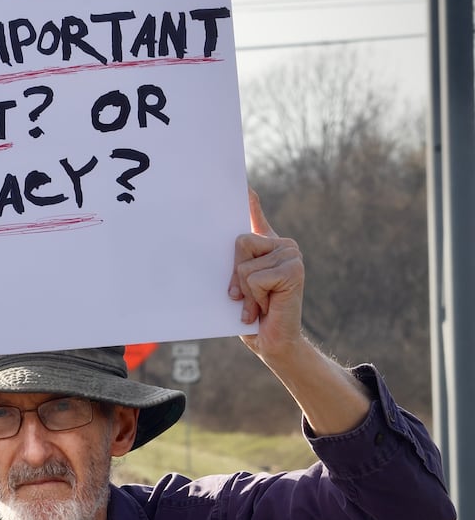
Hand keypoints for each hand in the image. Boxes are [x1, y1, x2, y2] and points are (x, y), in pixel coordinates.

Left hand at [228, 188, 303, 359]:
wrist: (272, 340)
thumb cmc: (250, 312)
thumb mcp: (238, 283)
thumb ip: (234, 261)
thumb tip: (224, 241)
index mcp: (266, 244)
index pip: (254, 213)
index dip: (247, 197)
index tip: (240, 179)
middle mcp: (282, 244)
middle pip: (238, 242)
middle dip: (235, 275)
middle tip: (244, 295)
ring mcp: (291, 254)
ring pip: (244, 264)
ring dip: (245, 291)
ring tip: (257, 302)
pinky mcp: (294, 269)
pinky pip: (254, 277)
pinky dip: (254, 297)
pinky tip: (267, 305)